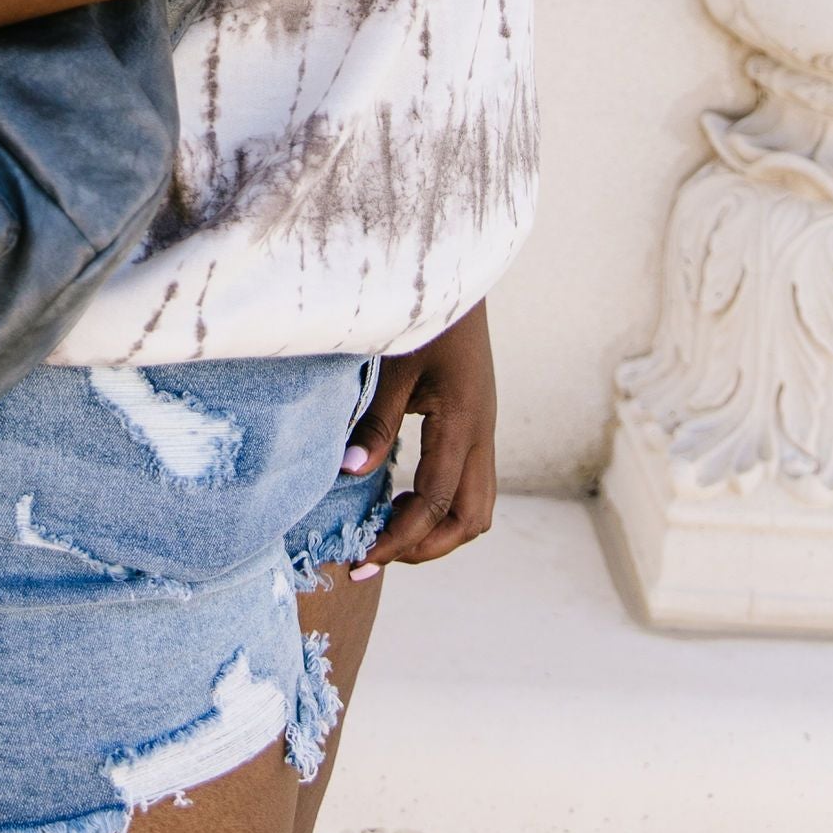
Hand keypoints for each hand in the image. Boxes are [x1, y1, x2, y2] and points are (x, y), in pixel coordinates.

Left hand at [340, 299, 496, 577]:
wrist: (456, 274)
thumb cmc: (422, 313)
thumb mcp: (393, 367)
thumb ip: (376, 422)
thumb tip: (350, 475)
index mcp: (463, 422)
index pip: (435, 503)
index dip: (399, 539)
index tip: (361, 559)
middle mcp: (481, 433)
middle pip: (471, 518)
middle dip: (427, 546)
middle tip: (375, 554)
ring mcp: (482, 429)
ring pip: (476, 506)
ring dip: (437, 529)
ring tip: (388, 530)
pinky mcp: (474, 422)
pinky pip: (467, 482)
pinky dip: (439, 504)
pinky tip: (401, 497)